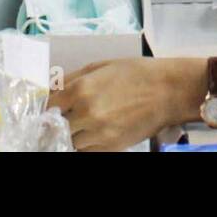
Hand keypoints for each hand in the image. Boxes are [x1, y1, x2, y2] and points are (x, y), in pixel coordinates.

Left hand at [51, 58, 195, 150]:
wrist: (167, 91)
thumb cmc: (135, 73)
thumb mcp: (100, 66)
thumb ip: (72, 78)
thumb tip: (51, 89)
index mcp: (80, 89)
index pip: (49, 105)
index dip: (50, 105)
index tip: (53, 105)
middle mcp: (85, 113)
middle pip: (57, 126)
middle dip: (60, 120)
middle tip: (67, 114)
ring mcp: (98, 133)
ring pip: (70, 141)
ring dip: (72, 133)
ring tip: (84, 123)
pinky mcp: (110, 147)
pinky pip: (86, 150)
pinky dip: (86, 143)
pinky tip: (94, 132)